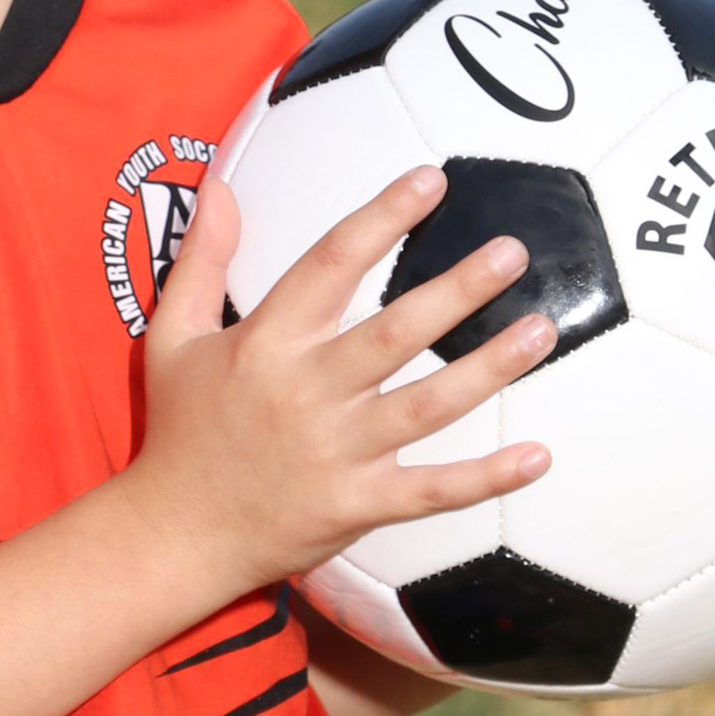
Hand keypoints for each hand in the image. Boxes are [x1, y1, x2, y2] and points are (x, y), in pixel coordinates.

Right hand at [121, 165, 552, 611]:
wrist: (174, 534)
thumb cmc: (182, 430)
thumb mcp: (173, 336)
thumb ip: (201, 258)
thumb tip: (220, 186)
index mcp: (266, 343)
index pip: (331, 264)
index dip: (382, 218)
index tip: (430, 181)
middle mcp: (307, 391)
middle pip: (396, 330)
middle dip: (458, 288)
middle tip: (512, 252)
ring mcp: (337, 452)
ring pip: (427, 404)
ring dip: (489, 368)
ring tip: (541, 330)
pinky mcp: (357, 504)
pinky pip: (432, 491)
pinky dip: (486, 477)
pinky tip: (538, 457)